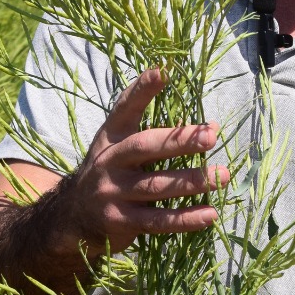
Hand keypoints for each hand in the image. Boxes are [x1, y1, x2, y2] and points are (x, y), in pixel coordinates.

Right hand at [62, 68, 227, 253]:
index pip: (125, 108)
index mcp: (111, 138)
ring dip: (192, 181)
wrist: (72, 218)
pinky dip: (185, 219)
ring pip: (156, 186)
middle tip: (210, 135)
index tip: (163, 72)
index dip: (142, 90)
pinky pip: (158, 221)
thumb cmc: (111, 172)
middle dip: (179, 141)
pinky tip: (210, 214)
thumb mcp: (121, 146)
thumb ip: (159, 134)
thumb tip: (211, 127)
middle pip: (145, 147)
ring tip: (222, 175)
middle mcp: (108, 161)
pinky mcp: (120, 222)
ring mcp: (113, 193)